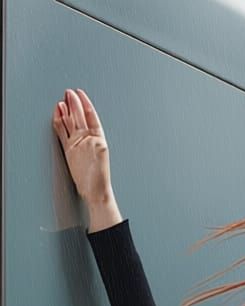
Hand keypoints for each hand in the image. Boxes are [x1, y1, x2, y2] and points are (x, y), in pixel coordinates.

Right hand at [51, 88, 112, 204]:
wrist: (94, 190)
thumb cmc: (100, 176)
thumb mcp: (102, 157)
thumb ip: (97, 145)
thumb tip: (96, 138)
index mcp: (97, 138)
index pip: (91, 116)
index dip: (86, 104)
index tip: (81, 93)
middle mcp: (86, 138)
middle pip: (79, 116)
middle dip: (74, 104)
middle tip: (69, 92)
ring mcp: (77, 143)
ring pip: (70, 122)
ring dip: (66, 111)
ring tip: (62, 100)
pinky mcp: (69, 148)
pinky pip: (62, 131)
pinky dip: (59, 121)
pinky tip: (57, 112)